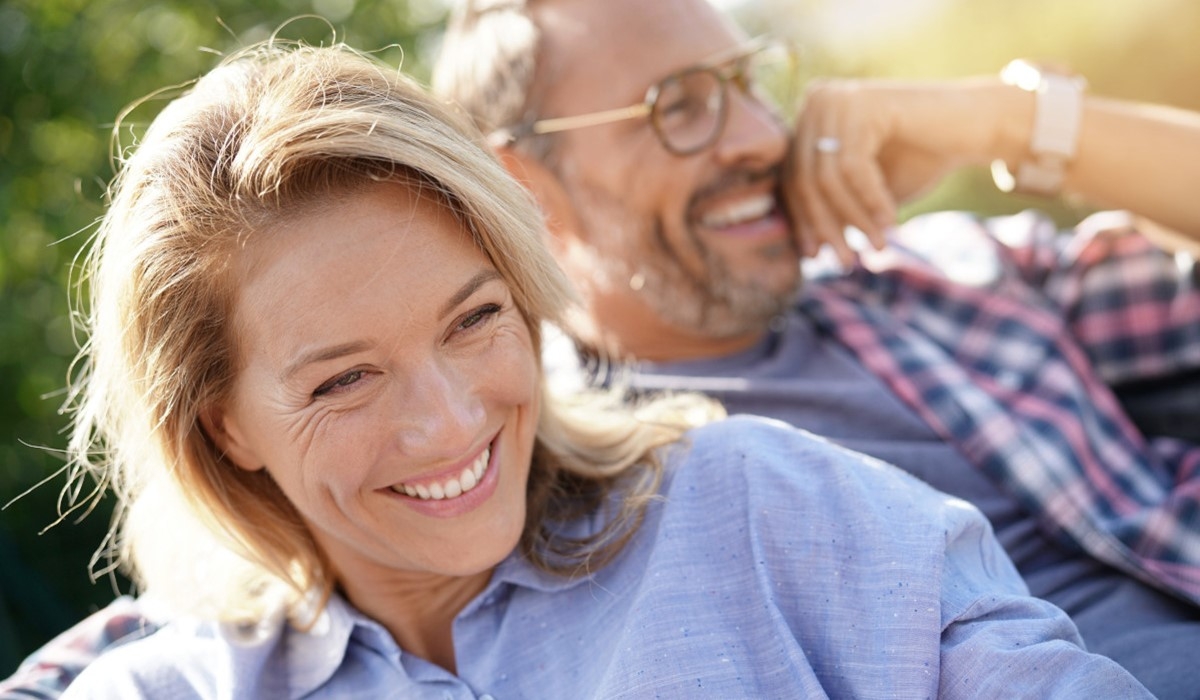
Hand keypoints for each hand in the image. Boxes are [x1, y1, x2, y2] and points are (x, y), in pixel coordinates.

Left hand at [784, 77, 1014, 263]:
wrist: (976, 125)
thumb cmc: (918, 159)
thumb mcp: (864, 191)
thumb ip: (833, 209)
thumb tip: (803, 251)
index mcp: (809, 117)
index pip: (792, 177)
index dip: (802, 221)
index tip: (814, 256)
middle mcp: (816, 100)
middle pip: (805, 178)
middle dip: (826, 226)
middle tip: (845, 262)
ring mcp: (838, 98)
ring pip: (827, 178)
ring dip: (853, 220)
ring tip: (875, 247)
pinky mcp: (864, 103)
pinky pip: (854, 168)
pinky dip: (871, 200)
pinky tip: (890, 222)